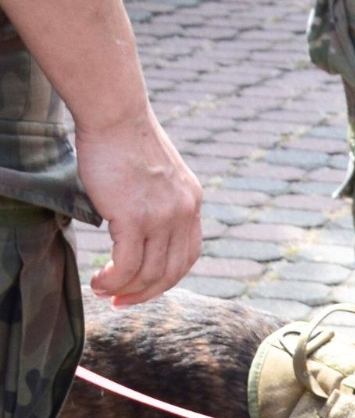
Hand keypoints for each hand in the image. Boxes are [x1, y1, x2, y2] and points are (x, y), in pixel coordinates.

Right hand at [77, 107, 201, 306]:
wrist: (116, 115)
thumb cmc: (126, 140)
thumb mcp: (157, 175)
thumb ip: (157, 202)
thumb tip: (137, 227)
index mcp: (192, 204)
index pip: (188, 255)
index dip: (167, 278)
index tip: (144, 287)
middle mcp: (184, 213)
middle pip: (172, 271)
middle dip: (146, 292)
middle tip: (121, 302)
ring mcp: (162, 217)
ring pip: (150, 273)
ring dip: (124, 290)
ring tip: (102, 291)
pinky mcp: (135, 218)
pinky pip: (128, 265)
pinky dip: (113, 280)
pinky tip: (98, 282)